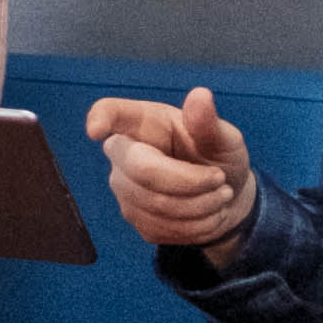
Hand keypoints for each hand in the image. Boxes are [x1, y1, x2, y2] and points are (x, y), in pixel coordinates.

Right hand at [91, 84, 255, 254]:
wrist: (227, 197)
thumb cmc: (219, 158)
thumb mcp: (225, 137)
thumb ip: (209, 123)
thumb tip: (201, 96)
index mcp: (145, 122)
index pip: (112, 113)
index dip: (101, 119)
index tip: (95, 130)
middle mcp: (125, 153)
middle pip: (143, 171)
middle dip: (192, 181)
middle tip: (220, 180)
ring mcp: (125, 189)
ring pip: (156, 205)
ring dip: (200, 205)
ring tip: (220, 195)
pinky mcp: (134, 219)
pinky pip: (162, 227)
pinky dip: (196, 225)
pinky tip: (208, 213)